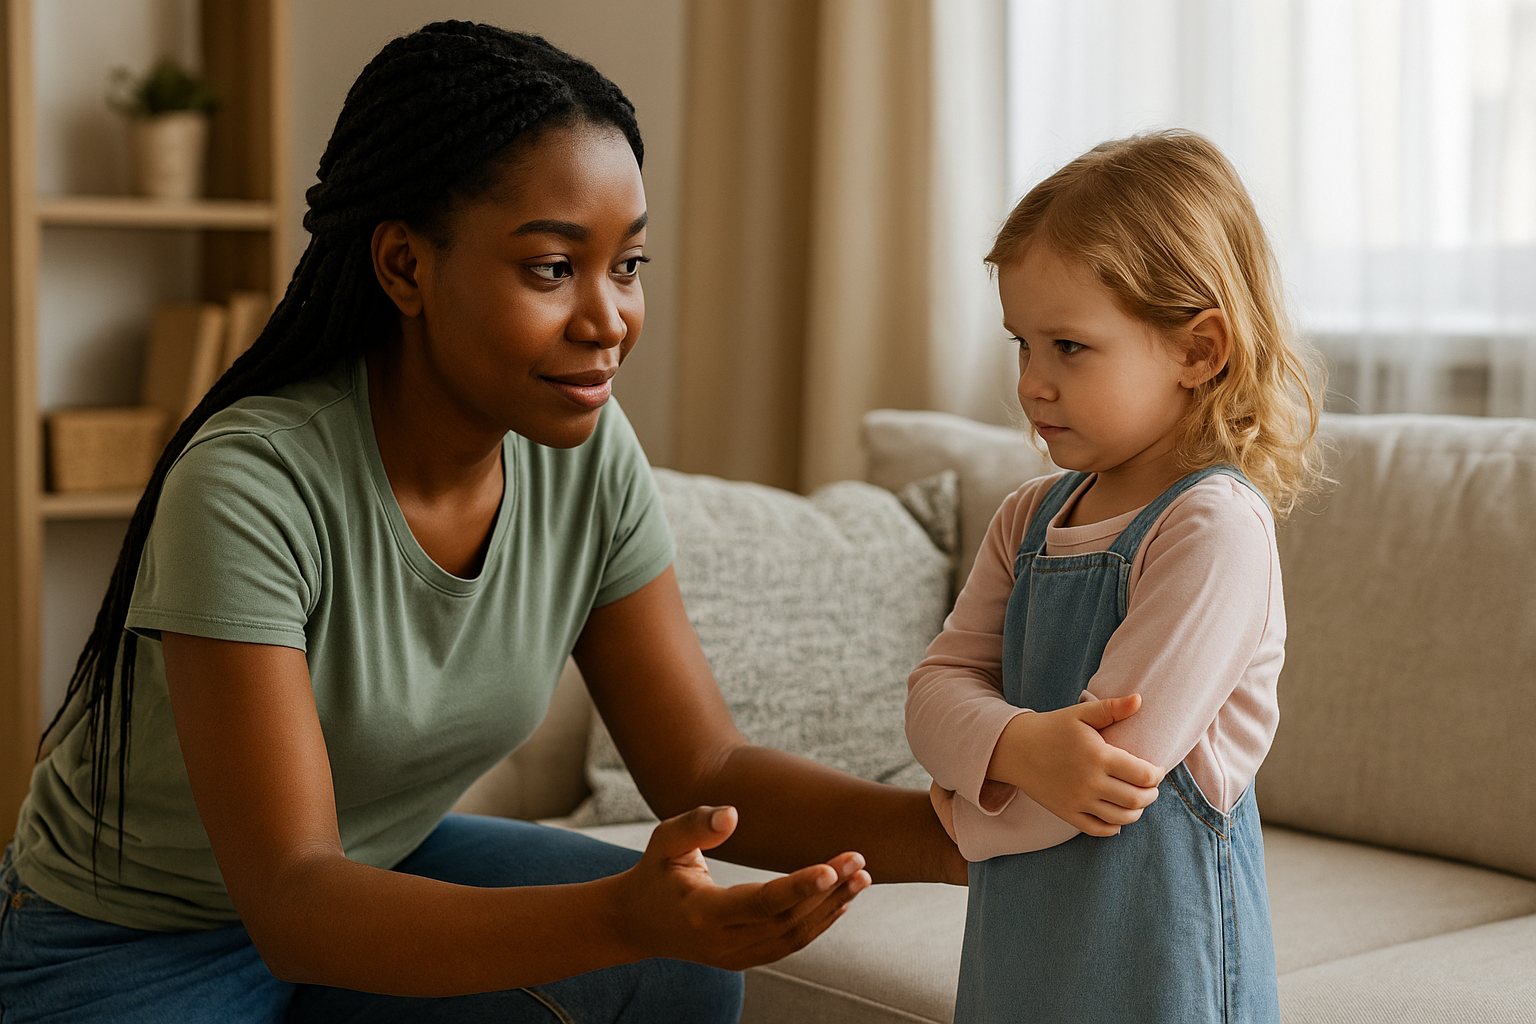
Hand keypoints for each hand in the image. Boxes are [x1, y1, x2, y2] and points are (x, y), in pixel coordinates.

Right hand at [609, 805, 869, 969]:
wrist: (635, 924)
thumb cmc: (654, 873)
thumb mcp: (664, 840)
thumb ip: (695, 825)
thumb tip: (733, 814)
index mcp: (702, 912)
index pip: (761, 903)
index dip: (800, 888)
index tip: (833, 868)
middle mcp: (721, 943)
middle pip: (787, 922)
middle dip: (828, 892)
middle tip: (858, 860)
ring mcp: (734, 956)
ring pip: (794, 937)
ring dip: (831, 908)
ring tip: (860, 877)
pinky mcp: (744, 959)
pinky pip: (788, 944)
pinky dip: (818, 923)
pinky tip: (841, 899)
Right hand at [987, 695, 1164, 835]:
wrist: (1016, 749)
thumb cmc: (1052, 728)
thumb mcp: (1081, 713)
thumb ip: (1112, 708)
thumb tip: (1139, 699)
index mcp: (1098, 756)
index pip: (1144, 775)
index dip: (1157, 774)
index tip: (1156, 769)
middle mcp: (1090, 782)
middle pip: (1136, 799)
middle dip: (1151, 794)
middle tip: (1150, 786)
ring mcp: (1078, 800)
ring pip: (1121, 818)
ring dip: (1136, 811)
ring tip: (1137, 800)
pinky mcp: (1067, 813)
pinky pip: (1099, 829)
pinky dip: (1114, 827)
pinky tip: (1117, 816)